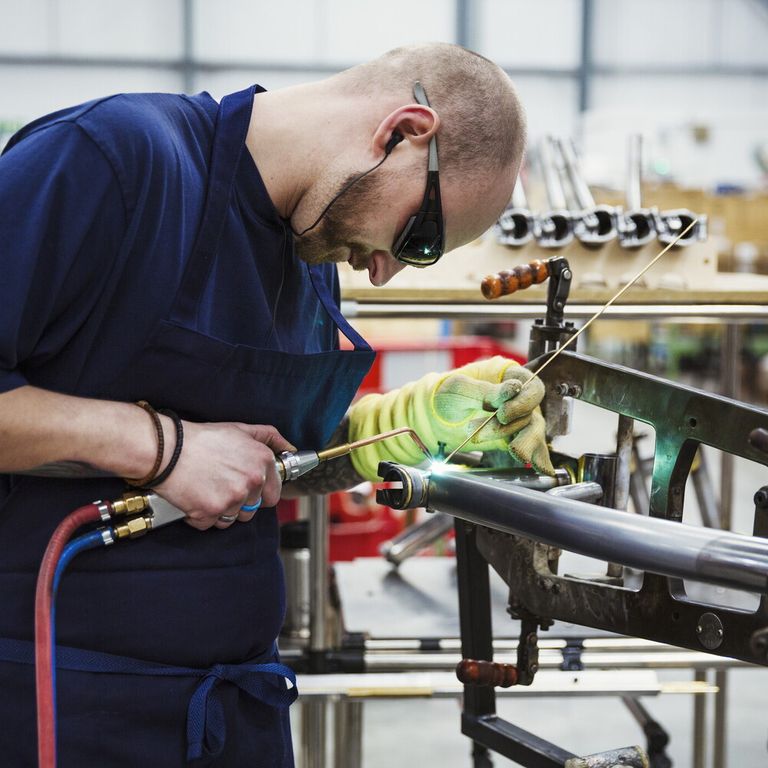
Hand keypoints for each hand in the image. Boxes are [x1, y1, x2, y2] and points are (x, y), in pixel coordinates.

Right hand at [155, 422, 294, 529]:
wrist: (166, 449)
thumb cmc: (200, 439)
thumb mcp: (239, 430)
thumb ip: (268, 437)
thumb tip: (289, 447)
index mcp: (262, 461)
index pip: (273, 494)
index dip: (258, 492)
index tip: (245, 487)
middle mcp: (252, 481)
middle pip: (252, 510)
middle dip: (239, 503)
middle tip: (220, 485)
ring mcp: (232, 499)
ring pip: (232, 519)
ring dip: (220, 510)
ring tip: (206, 488)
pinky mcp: (212, 512)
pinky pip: (210, 524)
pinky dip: (201, 515)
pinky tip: (194, 496)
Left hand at [434, 363, 544, 447]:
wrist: (433, 418)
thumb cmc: (446, 395)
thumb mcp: (460, 388)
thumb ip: (487, 390)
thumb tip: (515, 388)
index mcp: (509, 377)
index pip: (532, 387)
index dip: (523, 401)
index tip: (501, 413)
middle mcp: (518, 398)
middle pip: (531, 412)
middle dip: (510, 426)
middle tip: (484, 433)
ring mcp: (517, 419)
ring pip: (532, 432)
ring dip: (521, 444)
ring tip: (513, 452)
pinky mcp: (513, 439)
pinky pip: (531, 448)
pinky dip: (539, 458)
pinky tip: (542, 468)